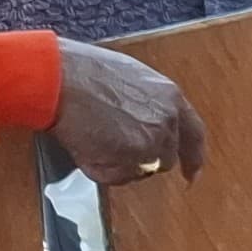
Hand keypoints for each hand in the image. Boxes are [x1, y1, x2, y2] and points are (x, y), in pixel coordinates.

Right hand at [48, 42, 208, 188]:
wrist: (57, 78)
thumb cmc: (82, 73)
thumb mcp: (131, 79)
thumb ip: (148, 104)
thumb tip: (144, 122)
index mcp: (170, 98)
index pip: (194, 136)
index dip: (193, 158)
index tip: (191, 174)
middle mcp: (167, 121)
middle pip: (164, 158)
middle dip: (141, 159)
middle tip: (112, 147)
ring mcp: (151, 140)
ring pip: (140, 170)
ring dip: (119, 163)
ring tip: (93, 138)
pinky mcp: (131, 157)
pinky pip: (118, 177)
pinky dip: (101, 169)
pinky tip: (86, 147)